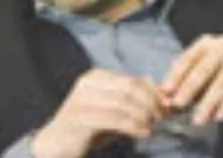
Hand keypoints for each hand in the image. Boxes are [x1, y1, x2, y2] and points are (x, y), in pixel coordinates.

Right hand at [30, 69, 167, 157]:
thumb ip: (129, 98)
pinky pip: (115, 119)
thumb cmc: (85, 129)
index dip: (154, 94)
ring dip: (144, 117)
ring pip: (124, 103)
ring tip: (152, 128)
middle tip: (161, 119)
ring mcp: (82, 100)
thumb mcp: (110, 111)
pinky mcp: (81, 118)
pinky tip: (142, 134)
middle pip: (130, 89)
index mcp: (95, 78)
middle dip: (151, 104)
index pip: (133, 80)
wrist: (55, 145)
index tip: (167, 108)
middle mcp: (87, 84)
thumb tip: (152, 83)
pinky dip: (134, 127)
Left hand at [161, 34, 222, 125]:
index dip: (175, 75)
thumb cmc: (222, 74)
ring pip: (221, 82)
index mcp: (206, 43)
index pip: (187, 59)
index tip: (165, 91)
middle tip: (178, 105)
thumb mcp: (203, 75)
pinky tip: (219, 117)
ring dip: (208, 103)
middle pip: (203, 69)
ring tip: (198, 120)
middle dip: (189, 89)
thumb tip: (166, 102)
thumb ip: (185, 85)